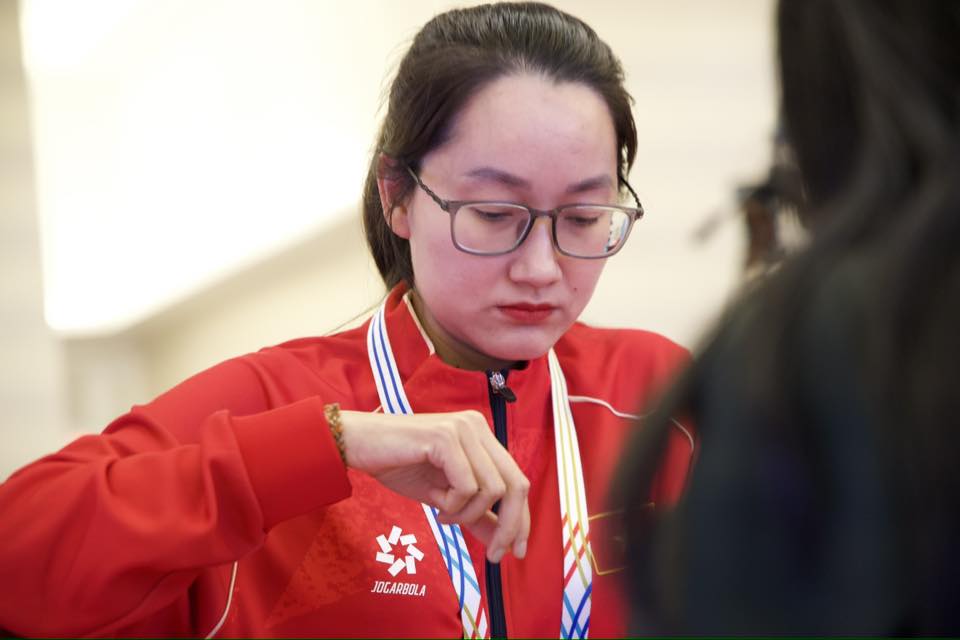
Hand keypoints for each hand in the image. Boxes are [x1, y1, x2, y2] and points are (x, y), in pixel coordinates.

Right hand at [339, 409, 529, 562]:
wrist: (358, 445)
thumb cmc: (397, 465)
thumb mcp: (443, 495)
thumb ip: (475, 512)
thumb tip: (502, 539)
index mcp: (481, 436)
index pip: (517, 480)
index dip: (521, 519)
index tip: (516, 551)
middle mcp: (477, 427)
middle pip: (515, 485)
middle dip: (509, 526)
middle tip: (495, 554)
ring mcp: (463, 429)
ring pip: (491, 489)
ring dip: (468, 514)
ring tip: (443, 513)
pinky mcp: (446, 437)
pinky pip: (467, 486)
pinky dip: (453, 504)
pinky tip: (434, 501)